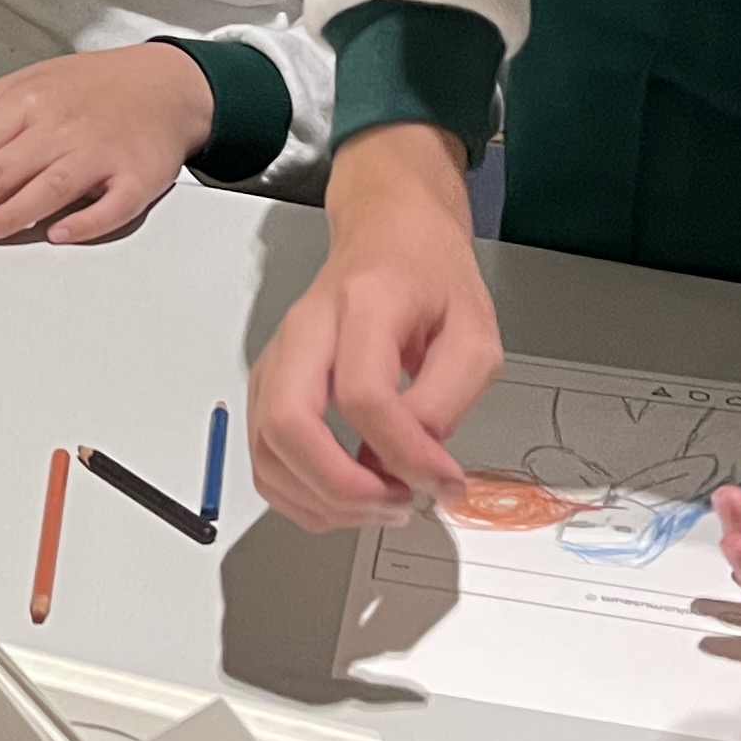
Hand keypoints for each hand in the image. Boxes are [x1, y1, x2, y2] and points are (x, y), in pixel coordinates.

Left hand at [0, 45, 212, 245]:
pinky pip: (111, 205)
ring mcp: (98, 153)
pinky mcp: (137, 177)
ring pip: (47, 187)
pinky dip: (86, 222)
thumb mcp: (16, 85)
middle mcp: (58, 127)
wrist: (166, 83)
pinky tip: (60, 235)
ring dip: (8, 214)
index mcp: (25, 103)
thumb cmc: (88, 88)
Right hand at [247, 121, 497, 528]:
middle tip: (397, 503)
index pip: (363, 394)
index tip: (444, 479)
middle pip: (288, 422)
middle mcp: (305, 329)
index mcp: (363, 303)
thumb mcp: (475, 333)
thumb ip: (449, 401)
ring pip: (266, 449)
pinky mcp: (269, 384)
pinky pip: (265, 457)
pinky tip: (346, 500)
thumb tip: (417, 465)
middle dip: (341, 487)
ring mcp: (278, 358)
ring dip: (320, 500)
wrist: (389, 235)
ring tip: (380, 506)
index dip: (404, 452)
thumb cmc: (431, 278)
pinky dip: (300, 495)